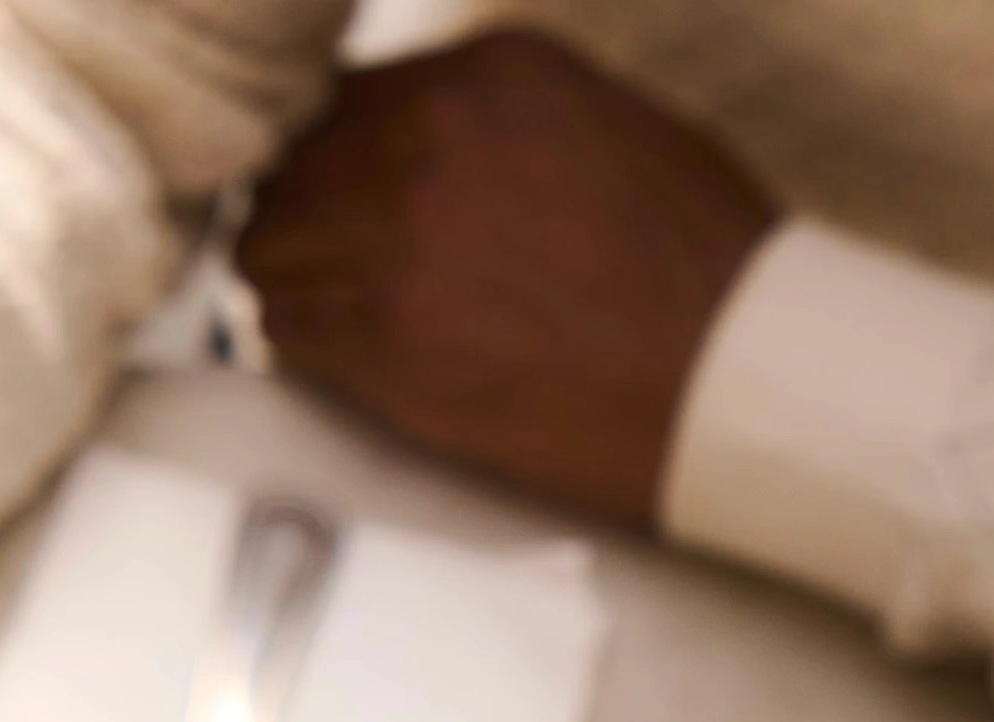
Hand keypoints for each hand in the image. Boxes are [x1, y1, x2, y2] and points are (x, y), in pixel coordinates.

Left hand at [238, 30, 775, 527]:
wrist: (726, 373)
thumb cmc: (692, 263)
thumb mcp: (598, 125)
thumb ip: (487, 120)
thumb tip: (399, 138)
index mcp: (486, 76)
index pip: (337, 102)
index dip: (331, 161)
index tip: (338, 199)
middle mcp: (426, 140)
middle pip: (287, 172)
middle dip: (301, 222)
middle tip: (331, 266)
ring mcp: (393, 238)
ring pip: (267, 252)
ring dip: (294, 285)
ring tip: (340, 314)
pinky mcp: (380, 336)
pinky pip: (286, 332)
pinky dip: (305, 347)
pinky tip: (351, 359)